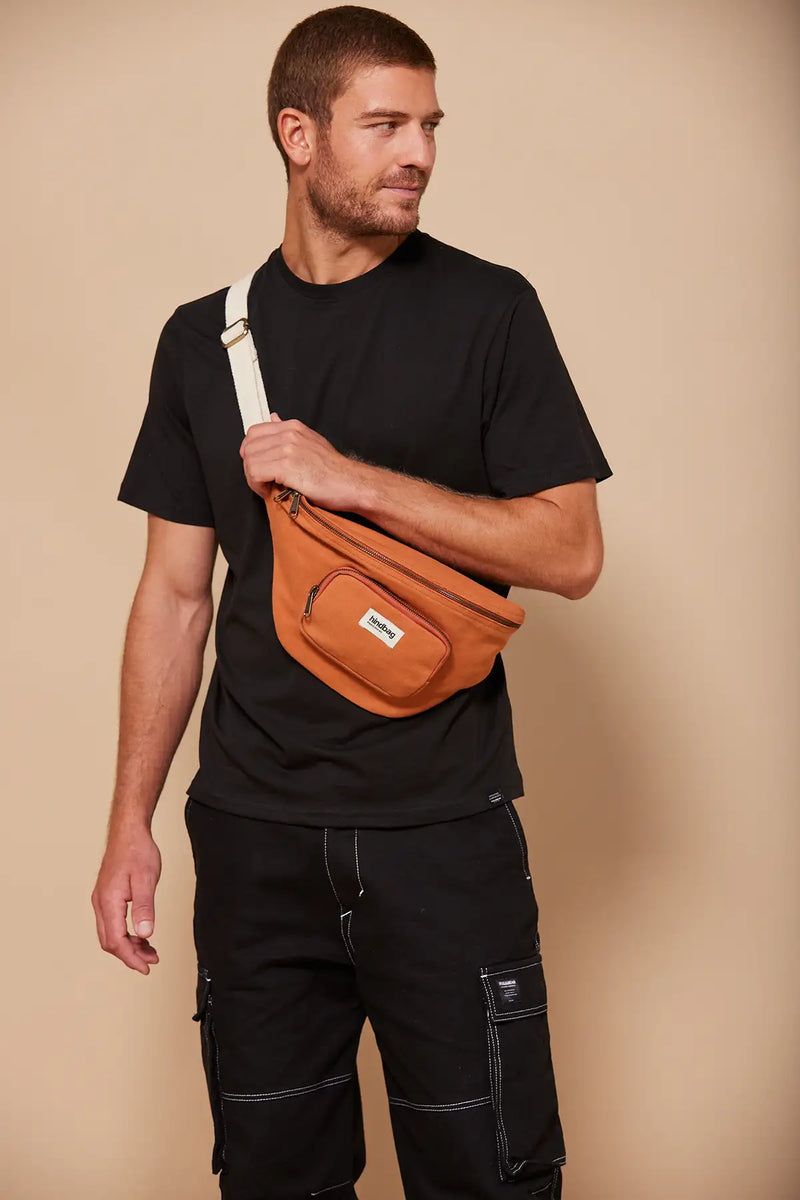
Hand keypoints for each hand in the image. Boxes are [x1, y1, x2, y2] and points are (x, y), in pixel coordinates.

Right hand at [91, 826, 161, 974]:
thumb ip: (145, 908)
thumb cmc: (137, 851)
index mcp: (108, 901)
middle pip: (110, 941)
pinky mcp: (106, 896)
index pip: (116, 941)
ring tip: (149, 950)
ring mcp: (101, 900)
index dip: (130, 958)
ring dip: (129, 945)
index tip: (145, 967)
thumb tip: (145, 934)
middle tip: (151, 961)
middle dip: (130, 955)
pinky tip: (141, 934)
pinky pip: (112, 923)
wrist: (128, 832)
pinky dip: (126, 934)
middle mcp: (100, 903)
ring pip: (110, 933)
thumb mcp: (146, 879)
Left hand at [239, 412, 367, 511]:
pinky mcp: (287, 466)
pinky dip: (257, 486)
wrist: (351, 484)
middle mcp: (289, 434)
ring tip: (267, 487)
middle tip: (262, 480)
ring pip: (250, 462)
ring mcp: (288, 449)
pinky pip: (255, 473)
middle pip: (248, 447)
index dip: (250, 451)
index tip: (258, 465)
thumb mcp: (311, 442)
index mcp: (293, 427)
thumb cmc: (333, 470)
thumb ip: (288, 431)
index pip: (254, 432)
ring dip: (254, 479)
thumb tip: (273, 417)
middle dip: (250, 467)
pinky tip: (270, 492)